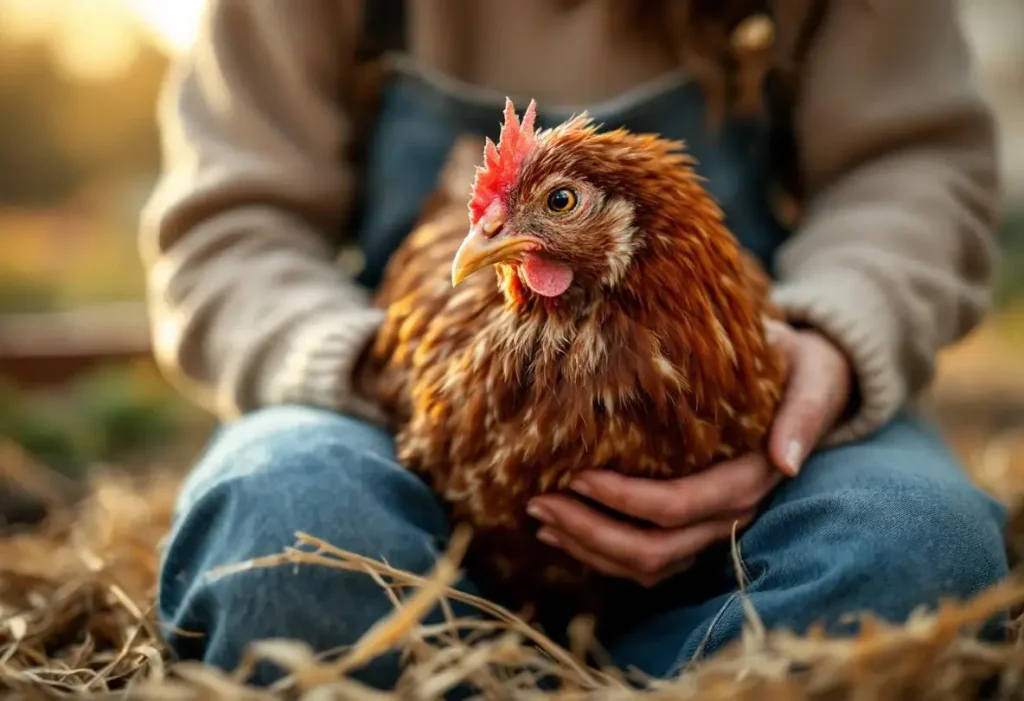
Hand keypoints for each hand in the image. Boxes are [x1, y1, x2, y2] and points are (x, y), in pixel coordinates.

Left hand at [527, 320, 852, 586]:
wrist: (810, 383)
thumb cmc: (800, 367)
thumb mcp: (812, 377)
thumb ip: (803, 413)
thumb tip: (784, 461)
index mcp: (753, 478)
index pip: (678, 506)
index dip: (623, 498)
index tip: (576, 472)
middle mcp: (732, 515)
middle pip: (654, 549)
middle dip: (590, 531)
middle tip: (537, 502)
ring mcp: (713, 529)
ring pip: (647, 565)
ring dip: (588, 549)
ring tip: (538, 518)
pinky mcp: (695, 529)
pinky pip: (648, 562)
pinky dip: (601, 555)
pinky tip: (562, 533)